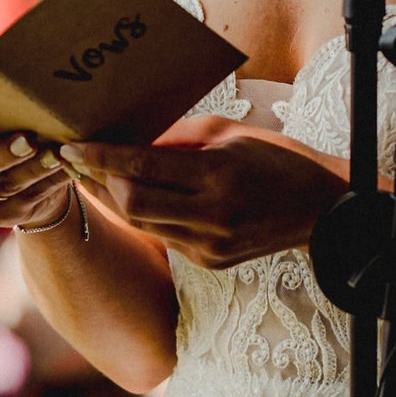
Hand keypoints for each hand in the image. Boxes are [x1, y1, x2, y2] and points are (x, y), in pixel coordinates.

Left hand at [60, 115, 345, 269]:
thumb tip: (130, 139)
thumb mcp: (229, 134)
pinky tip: (139, 195)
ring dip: (117, 199)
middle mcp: (211, 216)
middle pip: (131, 204)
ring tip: (99, 175)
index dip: (101, 156)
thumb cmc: (277, 159)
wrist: (324, 212)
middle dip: (99, 181)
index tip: (72, 145)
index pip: (143, 167)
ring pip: (142, 225)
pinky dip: (147, 215)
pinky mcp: (209, 262)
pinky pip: (163, 236)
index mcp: (217, 176)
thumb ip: (177, 137)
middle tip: (80, 160)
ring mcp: (210, 246)